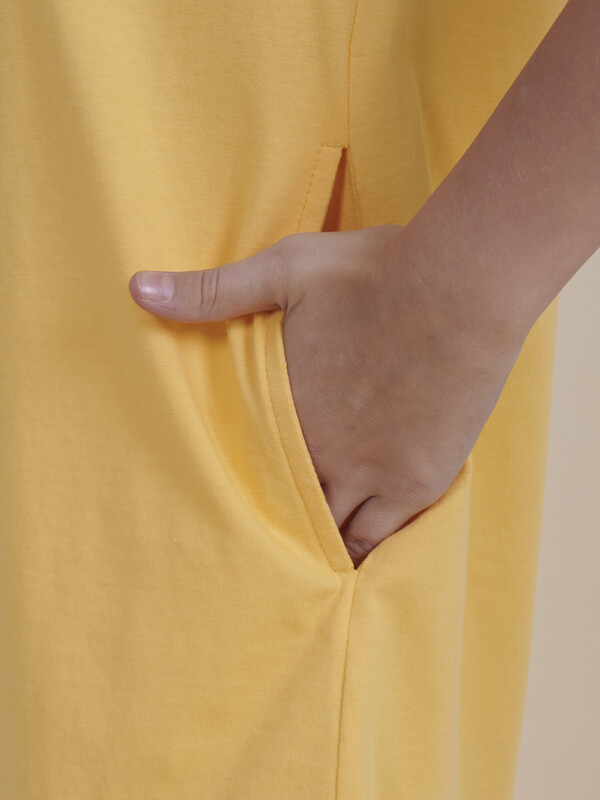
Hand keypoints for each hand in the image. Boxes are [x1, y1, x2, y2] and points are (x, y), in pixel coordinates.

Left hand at [129, 225, 525, 567]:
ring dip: (312, 542)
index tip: (223, 503)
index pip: (242, 470)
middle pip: (283, 509)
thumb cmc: (374, 273)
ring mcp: (371, 472)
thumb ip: (210, 291)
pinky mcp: (417, 480)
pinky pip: (381, 535)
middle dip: (269, 523)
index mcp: (284, 410)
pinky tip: (347, 559)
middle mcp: (321, 453)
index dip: (233, 490)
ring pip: (329, 531)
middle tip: (254, 543)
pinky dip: (359, 548)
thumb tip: (135, 288)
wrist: (462, 286)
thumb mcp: (285, 269)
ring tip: (296, 559)